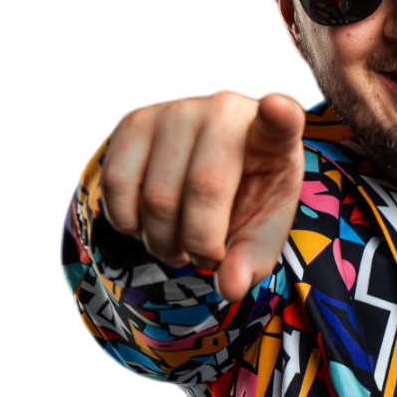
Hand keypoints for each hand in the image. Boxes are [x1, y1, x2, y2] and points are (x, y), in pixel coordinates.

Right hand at [101, 88, 307, 302]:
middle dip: (198, 245)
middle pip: (201, 190)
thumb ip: (251, 260)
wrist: (207, 165)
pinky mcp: (133, 121)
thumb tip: (230, 287)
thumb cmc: (244, 198)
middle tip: (204, 256)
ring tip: (177, 243)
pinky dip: (128, 223)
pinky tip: (148, 224)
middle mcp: (223, 110)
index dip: (279, 116)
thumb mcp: (261, 231)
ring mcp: (174, 109)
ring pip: (154, 196)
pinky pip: (117, 185)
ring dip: (161, 242)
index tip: (279, 109)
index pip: (280, 121)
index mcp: (270, 137)